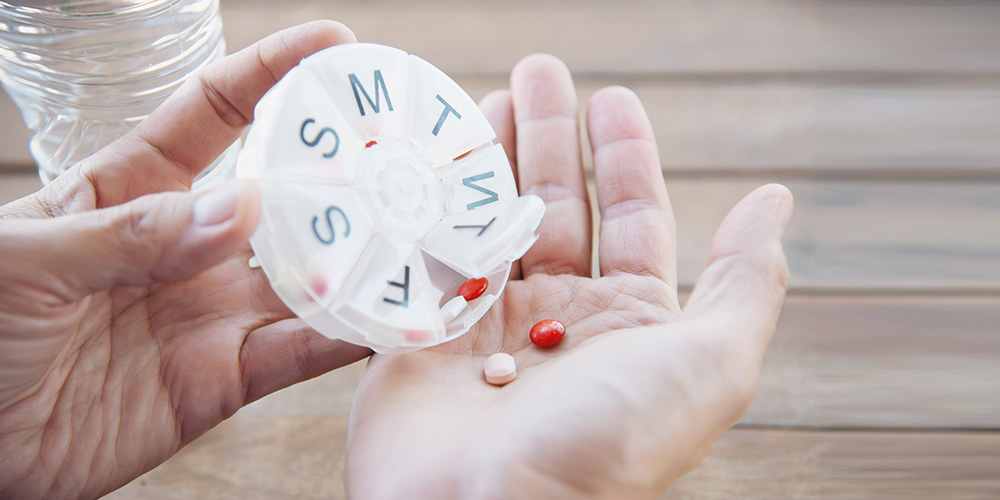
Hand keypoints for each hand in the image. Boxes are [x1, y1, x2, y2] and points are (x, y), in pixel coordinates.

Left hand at [0, 21, 371, 498]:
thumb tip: (240, 207)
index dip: (272, 74)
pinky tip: (389, 319)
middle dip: (341, 171)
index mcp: (131, 190)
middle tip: (402, 154)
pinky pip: (295, 354)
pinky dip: (346, 338)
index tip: (335, 47)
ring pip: (304, 277)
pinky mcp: (220, 380)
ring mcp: (207, 312)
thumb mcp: (23, 261)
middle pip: (280, 195)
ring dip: (360, 259)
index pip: (212, 114)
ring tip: (418, 237)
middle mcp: (185, 246)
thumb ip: (128, 234)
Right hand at [344, 54, 792, 498]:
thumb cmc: (607, 446)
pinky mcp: (422, 337)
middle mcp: (560, 323)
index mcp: (629, 326)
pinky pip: (431, 256)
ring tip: (488, 94)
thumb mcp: (710, 362)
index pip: (631, 219)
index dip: (624, 156)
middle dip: (550, 137)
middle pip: (558, 207)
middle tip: (539, 69)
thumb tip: (774, 200)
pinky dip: (432, 207)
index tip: (611, 95)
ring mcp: (488, 329)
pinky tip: (431, 160)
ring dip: (492, 158)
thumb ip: (744, 282)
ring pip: (493, 223)